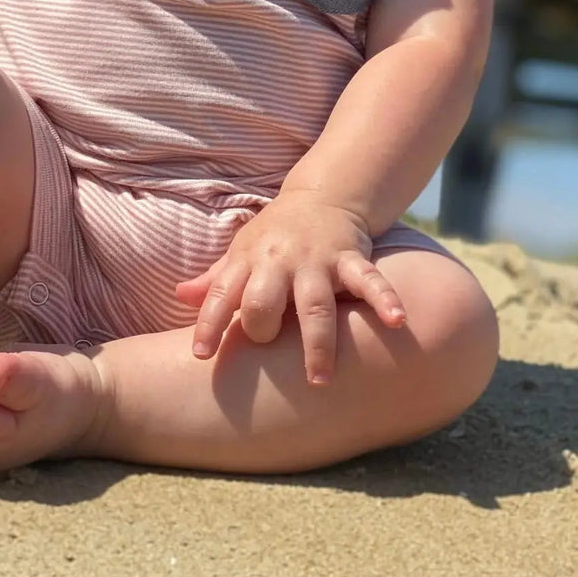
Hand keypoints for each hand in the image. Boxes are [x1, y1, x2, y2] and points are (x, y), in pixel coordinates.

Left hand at [175, 194, 406, 384]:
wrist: (323, 196)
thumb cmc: (274, 235)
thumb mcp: (240, 252)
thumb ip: (213, 280)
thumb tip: (179, 297)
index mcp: (248, 262)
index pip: (221, 294)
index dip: (210, 324)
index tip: (202, 355)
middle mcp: (280, 263)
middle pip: (264, 301)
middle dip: (263, 328)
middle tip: (267, 353)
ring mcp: (317, 261)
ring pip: (314, 303)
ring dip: (317, 342)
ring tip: (319, 380)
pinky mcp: (350, 258)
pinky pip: (369, 280)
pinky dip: (385, 300)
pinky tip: (398, 321)